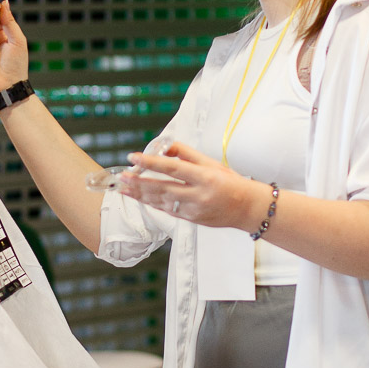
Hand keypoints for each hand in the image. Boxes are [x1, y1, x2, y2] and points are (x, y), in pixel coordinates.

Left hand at [117, 141, 267, 231]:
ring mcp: (193, 210)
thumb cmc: (230, 183)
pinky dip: (151, 203)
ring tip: (123, 187)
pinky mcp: (190, 220)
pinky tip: (139, 198)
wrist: (246, 208)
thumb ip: (187, 154)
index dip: (151, 163)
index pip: (173, 168)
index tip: (134, 157)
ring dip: (140, 195)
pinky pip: (166, 210)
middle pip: (162, 188)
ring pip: (160, 202)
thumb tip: (164, 147)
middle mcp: (198, 195)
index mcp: (204, 177)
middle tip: (122, 176)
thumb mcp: (211, 163)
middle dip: (139, 183)